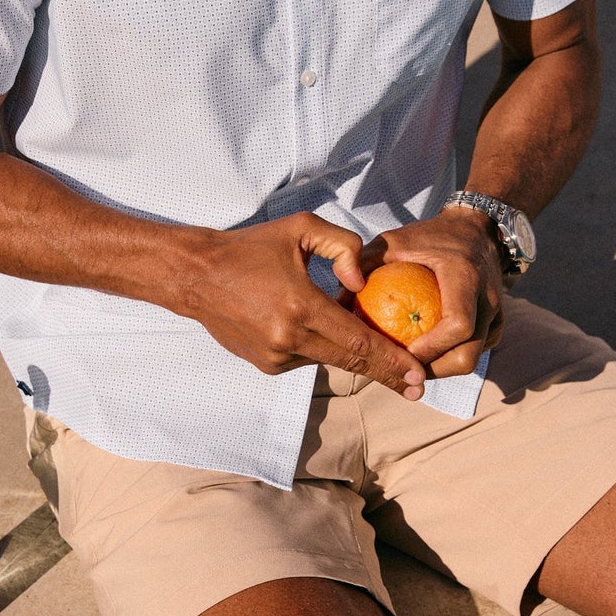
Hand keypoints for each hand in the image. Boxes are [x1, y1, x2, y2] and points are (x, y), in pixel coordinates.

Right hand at [180, 214, 427, 398]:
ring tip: (361, 341)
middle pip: (351, 362)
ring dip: (347, 351)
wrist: (197, 276)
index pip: (358, 341)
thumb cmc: (251, 247)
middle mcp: (289, 339)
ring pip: (328, 358)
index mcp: (300, 306)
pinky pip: (306, 357)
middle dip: (387, 374)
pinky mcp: (267, 365)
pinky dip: (317, 345)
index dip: (392, 360)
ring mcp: (277, 357)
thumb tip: (362, 284)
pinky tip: (308, 326)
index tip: (418, 375)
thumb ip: (343, 246)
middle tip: (417, 388)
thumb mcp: (300, 228)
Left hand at [358, 208, 504, 376]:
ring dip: (441, 368)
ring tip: (409, 364)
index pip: (457, 326)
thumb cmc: (429, 236)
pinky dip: (452, 358)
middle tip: (401, 368)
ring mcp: (497, 313)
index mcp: (465, 277)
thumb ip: (364, 264)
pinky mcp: (497, 322)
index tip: (401, 353)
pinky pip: (476, 351)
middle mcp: (488, 298)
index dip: (430, 349)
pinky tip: (425, 355)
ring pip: (473, 359)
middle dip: (433, 370)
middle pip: (467, 355)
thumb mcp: (394, 240)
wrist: (478, 230)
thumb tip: (337, 300)